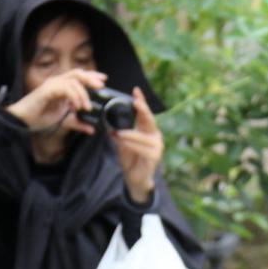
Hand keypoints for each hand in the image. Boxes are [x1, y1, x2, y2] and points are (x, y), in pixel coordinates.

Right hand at [6, 68, 106, 133]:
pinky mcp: (46, 90)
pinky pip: (63, 88)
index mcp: (62, 87)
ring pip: (72, 81)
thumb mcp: (64, 121)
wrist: (24, 120)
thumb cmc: (40, 117)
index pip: (79, 77)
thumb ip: (78, 123)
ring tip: (87, 108)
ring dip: (83, 94)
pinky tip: (76, 106)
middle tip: (101, 87)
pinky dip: (73, 96)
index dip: (91, 76)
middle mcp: (57, 83)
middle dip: (91, 79)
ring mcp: (51, 85)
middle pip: (77, 73)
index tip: (104, 80)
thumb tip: (92, 130)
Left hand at [113, 87, 161, 203]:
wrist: (135, 178)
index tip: (136, 91)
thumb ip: (120, 131)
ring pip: (142, 136)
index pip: (144, 114)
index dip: (141, 102)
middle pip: (149, 120)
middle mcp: (155, 136)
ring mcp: (157, 147)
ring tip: (117, 134)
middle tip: (135, 102)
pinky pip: (142, 148)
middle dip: (142, 110)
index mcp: (148, 130)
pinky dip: (131, 145)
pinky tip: (123, 143)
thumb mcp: (122, 141)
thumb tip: (110, 122)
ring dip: (129, 134)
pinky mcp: (155, 157)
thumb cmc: (130, 158)